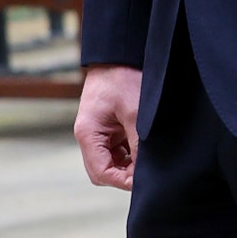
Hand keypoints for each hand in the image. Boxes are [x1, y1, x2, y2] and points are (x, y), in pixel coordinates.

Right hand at [74, 65, 142, 191]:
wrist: (119, 56)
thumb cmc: (123, 79)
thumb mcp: (135, 114)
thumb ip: (138, 145)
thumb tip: (145, 171)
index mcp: (88, 134)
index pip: (101, 172)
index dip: (123, 181)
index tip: (145, 181)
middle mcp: (89, 136)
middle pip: (103, 171)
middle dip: (125, 175)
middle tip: (148, 172)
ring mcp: (97, 132)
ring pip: (110, 161)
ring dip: (128, 164)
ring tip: (148, 158)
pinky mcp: (107, 127)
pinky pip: (116, 150)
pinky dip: (130, 153)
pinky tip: (144, 148)